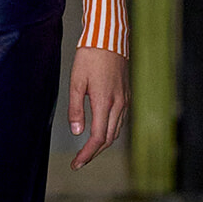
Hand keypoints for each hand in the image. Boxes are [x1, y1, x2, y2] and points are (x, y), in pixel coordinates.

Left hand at [67, 46, 128, 168]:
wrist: (109, 37)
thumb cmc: (90, 57)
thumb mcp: (76, 82)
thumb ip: (76, 109)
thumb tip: (78, 132)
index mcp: (105, 102)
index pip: (97, 138)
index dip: (86, 154)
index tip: (76, 164)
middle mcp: (118, 104)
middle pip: (108, 138)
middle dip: (93, 153)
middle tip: (79, 161)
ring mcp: (124, 100)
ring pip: (115, 131)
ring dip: (102, 144)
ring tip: (87, 151)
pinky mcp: (126, 95)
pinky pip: (119, 120)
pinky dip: (109, 131)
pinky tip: (99, 132)